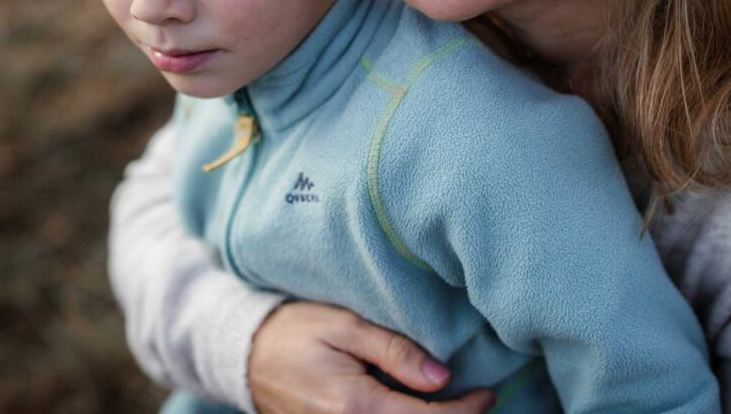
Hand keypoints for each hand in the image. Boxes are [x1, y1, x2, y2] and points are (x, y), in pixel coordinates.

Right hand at [248, 302, 495, 413]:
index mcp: (354, 406)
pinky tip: (418, 407)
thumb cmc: (295, 330)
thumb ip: (394, 351)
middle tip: (478, 400)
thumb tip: (441, 376)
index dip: (464, 412)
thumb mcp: (345, 326)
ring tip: (453, 405)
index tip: (487, 392)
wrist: (244, 353)